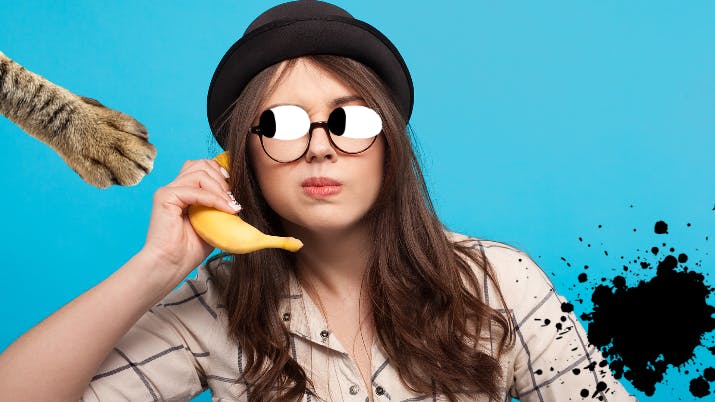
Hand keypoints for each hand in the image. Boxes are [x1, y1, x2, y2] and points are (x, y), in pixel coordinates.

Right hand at [140, 159, 239, 277]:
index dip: (220, 173)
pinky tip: (227, 209)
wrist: (171, 265)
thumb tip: (241, 201)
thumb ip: (221, 208)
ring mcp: (168, 191)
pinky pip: (195, 190)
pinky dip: (215, 199)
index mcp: (184, 192)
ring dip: (220, 188)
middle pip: (201, 164)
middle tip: (232, 199)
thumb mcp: (213, 224)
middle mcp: (175, 188)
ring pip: (200, 172)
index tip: (233, 191)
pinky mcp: (165, 197)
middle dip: (222, 179)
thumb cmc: (189, 249)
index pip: (202, 167)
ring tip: (231, 205)